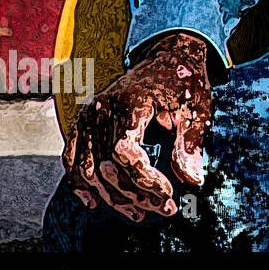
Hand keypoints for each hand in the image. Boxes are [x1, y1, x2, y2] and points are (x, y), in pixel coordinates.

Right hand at [63, 32, 211, 220]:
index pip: (125, 151)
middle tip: (164, 208)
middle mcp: (103, 108)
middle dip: (135, 193)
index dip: (144, 178)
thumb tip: (191, 179)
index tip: (169, 192)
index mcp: (132, 102)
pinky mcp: (84, 121)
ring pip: (89, 169)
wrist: (168, 58)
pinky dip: (79, 182)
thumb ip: (190, 143)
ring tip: (140, 212)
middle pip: (107, 165)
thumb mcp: (196, 109)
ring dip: (113, 196)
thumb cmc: (184, 84)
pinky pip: (72, 157)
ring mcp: (89, 115)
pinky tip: (94, 202)